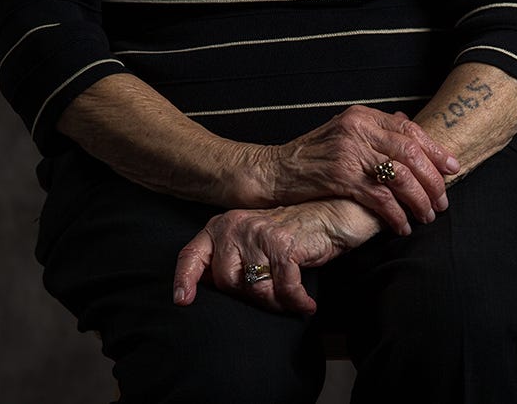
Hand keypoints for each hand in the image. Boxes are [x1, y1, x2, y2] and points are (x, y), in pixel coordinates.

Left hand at [173, 200, 378, 313]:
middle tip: (274, 298)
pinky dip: (296, 302)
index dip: (184, 280)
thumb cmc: (294, 233)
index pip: (192, 255)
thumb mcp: (254, 241)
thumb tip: (208, 287)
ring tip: (292, 301)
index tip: (182, 301)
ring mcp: (258, 234)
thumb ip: (231, 259)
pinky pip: (283, 289)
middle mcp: (235, 226)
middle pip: (226, 282)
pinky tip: (306, 304)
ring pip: (254, 289)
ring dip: (276, 303)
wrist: (334, 212)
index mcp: (222, 225)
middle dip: (250, 298)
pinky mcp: (282, 245)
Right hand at [271, 105, 459, 234]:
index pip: (410, 130)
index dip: (436, 150)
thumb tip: (409, 126)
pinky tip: (402, 226)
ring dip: (419, 199)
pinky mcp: (341, 177)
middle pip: (411, 152)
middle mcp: (358, 129)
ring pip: (400, 175)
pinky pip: (380, 197)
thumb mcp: (343, 133)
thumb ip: (375, 131)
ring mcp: (349, 152)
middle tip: (442, 201)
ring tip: (427, 216)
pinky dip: (396, 215)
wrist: (274, 170)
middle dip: (433, 180)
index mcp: (362, 116)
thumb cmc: (310, 156)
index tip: (452, 168)